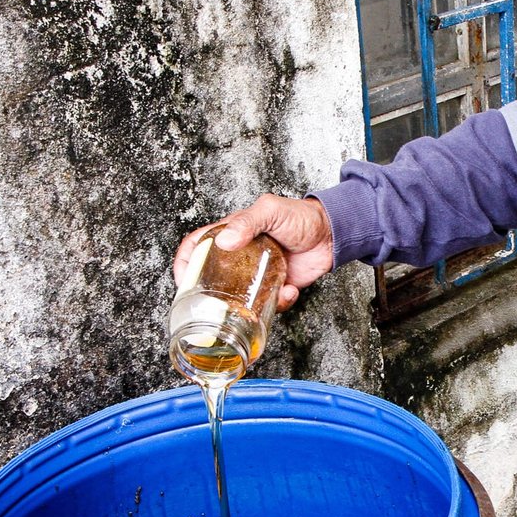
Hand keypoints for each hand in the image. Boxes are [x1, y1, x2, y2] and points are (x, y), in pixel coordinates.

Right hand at [174, 194, 335, 310]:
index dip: (184, 263)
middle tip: (215, 305)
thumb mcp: (270, 211)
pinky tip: (289, 291)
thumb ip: (247, 222)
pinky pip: (268, 304)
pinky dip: (277, 303)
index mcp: (231, 234)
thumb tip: (225, 240)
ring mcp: (256, 273)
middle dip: (210, 295)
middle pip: (212, 278)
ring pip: (239, 297)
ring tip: (258, 303)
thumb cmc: (300, 216)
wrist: (333, 234)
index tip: (183, 280)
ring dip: (246, 305)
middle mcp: (239, 256)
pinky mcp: (275, 287)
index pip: (197, 246)